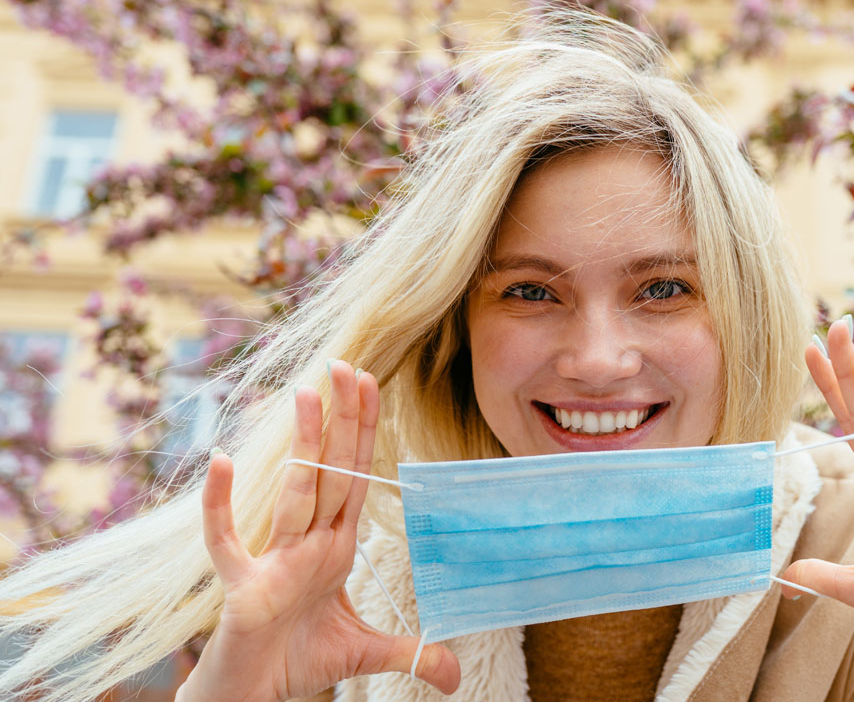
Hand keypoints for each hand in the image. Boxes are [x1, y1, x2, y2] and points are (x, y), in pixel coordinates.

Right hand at [179, 360, 459, 701]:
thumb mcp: (365, 654)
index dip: (364, 432)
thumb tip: (455, 674)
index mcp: (335, 546)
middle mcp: (307, 543)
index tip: (371, 382)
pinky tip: (221, 460)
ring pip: (292, 492)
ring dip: (301, 445)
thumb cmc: (298, 662)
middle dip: (341, 420)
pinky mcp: (242, 586)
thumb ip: (409, 654)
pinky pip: (226, 541)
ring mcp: (273, 560)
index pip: (355, 477)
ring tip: (305, 394)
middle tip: (346, 364)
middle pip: (329, 471)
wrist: (252, 699)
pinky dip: (220, 505)